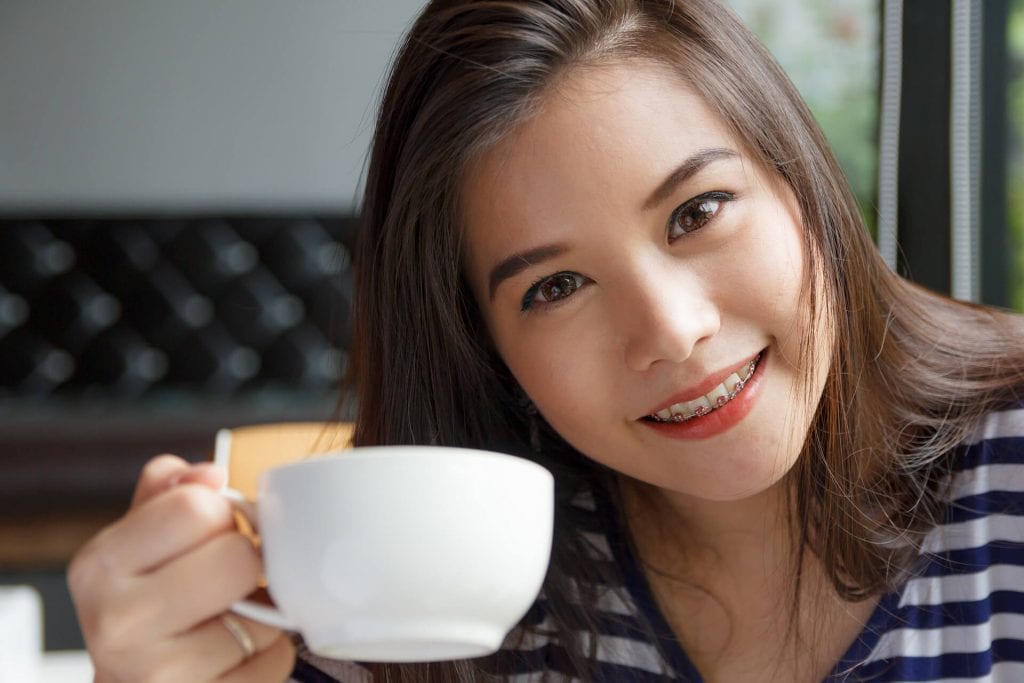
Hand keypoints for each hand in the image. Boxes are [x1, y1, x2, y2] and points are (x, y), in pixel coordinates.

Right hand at [68, 455, 295, 681]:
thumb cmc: (146, 598)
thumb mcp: (143, 534)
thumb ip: (173, 489)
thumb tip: (211, 475)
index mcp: (100, 564)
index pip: (196, 506)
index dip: (220, 515)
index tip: (209, 534)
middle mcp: (117, 620)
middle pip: (237, 559)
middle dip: (245, 561)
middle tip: (226, 578)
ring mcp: (155, 673)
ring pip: (262, 615)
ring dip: (261, 614)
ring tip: (228, 617)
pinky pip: (275, 662)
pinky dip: (270, 654)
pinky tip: (237, 653)